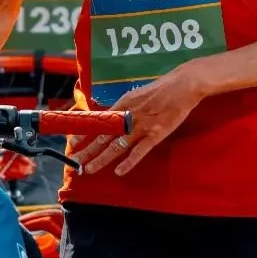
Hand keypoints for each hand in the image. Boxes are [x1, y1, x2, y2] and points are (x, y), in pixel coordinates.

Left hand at [75, 64, 207, 176]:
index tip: (73, 143)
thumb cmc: (161, 89)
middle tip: (76, 161)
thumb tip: (112, 117)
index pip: (99, 121)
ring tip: (90, 169)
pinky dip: (128, 162)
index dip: (84, 133)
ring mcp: (141, 126)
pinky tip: (119, 171)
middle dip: (88, 150)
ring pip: (117, 146)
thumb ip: (125, 107)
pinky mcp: (155, 134)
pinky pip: (139, 151)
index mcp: (123, 104)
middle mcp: (128, 116)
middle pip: (104, 136)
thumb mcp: (137, 95)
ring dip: (102, 159)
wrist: (182, 86)